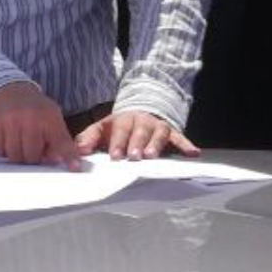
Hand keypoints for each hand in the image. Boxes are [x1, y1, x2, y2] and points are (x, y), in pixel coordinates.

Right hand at [0, 80, 79, 167]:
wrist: (5, 87)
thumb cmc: (31, 107)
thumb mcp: (50, 116)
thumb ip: (59, 139)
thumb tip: (64, 162)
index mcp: (49, 115)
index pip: (61, 142)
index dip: (68, 156)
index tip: (74, 167)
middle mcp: (30, 116)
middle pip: (32, 156)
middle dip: (32, 156)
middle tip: (31, 147)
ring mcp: (10, 119)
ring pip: (14, 156)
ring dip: (17, 154)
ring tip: (19, 142)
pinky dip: (3, 149)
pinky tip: (6, 138)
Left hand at [75, 109, 201, 161]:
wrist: (140, 114)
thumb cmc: (118, 129)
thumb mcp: (101, 130)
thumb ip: (87, 140)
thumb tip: (78, 151)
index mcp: (122, 120)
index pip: (119, 130)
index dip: (117, 142)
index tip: (115, 156)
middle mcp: (141, 121)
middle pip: (139, 131)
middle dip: (136, 144)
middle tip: (134, 157)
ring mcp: (157, 126)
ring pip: (159, 133)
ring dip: (156, 144)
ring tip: (152, 156)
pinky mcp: (172, 132)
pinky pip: (179, 138)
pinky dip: (186, 145)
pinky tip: (193, 154)